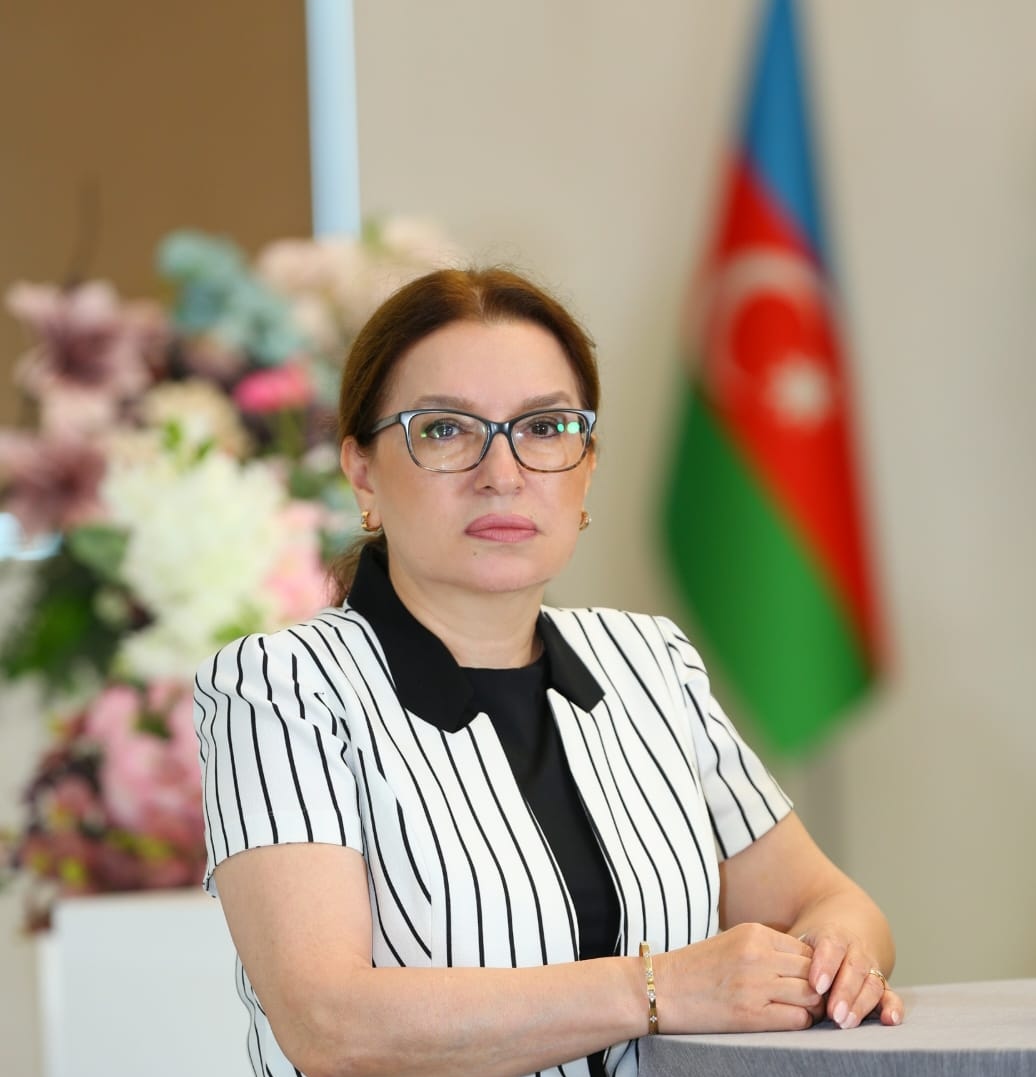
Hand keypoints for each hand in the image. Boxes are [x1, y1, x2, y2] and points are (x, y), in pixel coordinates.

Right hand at [653, 922, 822, 1032]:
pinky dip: (799, 1021)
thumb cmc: (696, 968)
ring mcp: (756, 985)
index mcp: (754, 933)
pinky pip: (797, 1019)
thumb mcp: (732, 942)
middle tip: (813, 999)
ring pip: (810, 995)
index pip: (804, 950)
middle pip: (812, 971)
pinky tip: (786, 1020)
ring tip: (800, 1010)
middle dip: (817, 987)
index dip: (811, 968)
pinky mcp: (752, 1015)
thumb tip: (803, 964)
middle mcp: (758, 955)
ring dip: (811, 1006)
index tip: (806, 981)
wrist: (662, 989)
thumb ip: (765, 948)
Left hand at [797, 924, 902, 1027]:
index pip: (830, 948)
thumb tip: (765, 972)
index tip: (816, 985)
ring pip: (871, 983)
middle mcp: (855, 950)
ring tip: (846, 1022)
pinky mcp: (882, 984)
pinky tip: (889, 1020)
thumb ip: (788, 955)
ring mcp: (871, 967)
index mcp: (833, 936)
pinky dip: (893, 1007)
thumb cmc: (813, 943)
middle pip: (853, 969)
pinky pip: (891, 994)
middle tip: (833, 1014)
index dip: (824, 966)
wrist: (847, 926)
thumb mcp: (800, 941)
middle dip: (843, 992)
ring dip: (861, 1004)